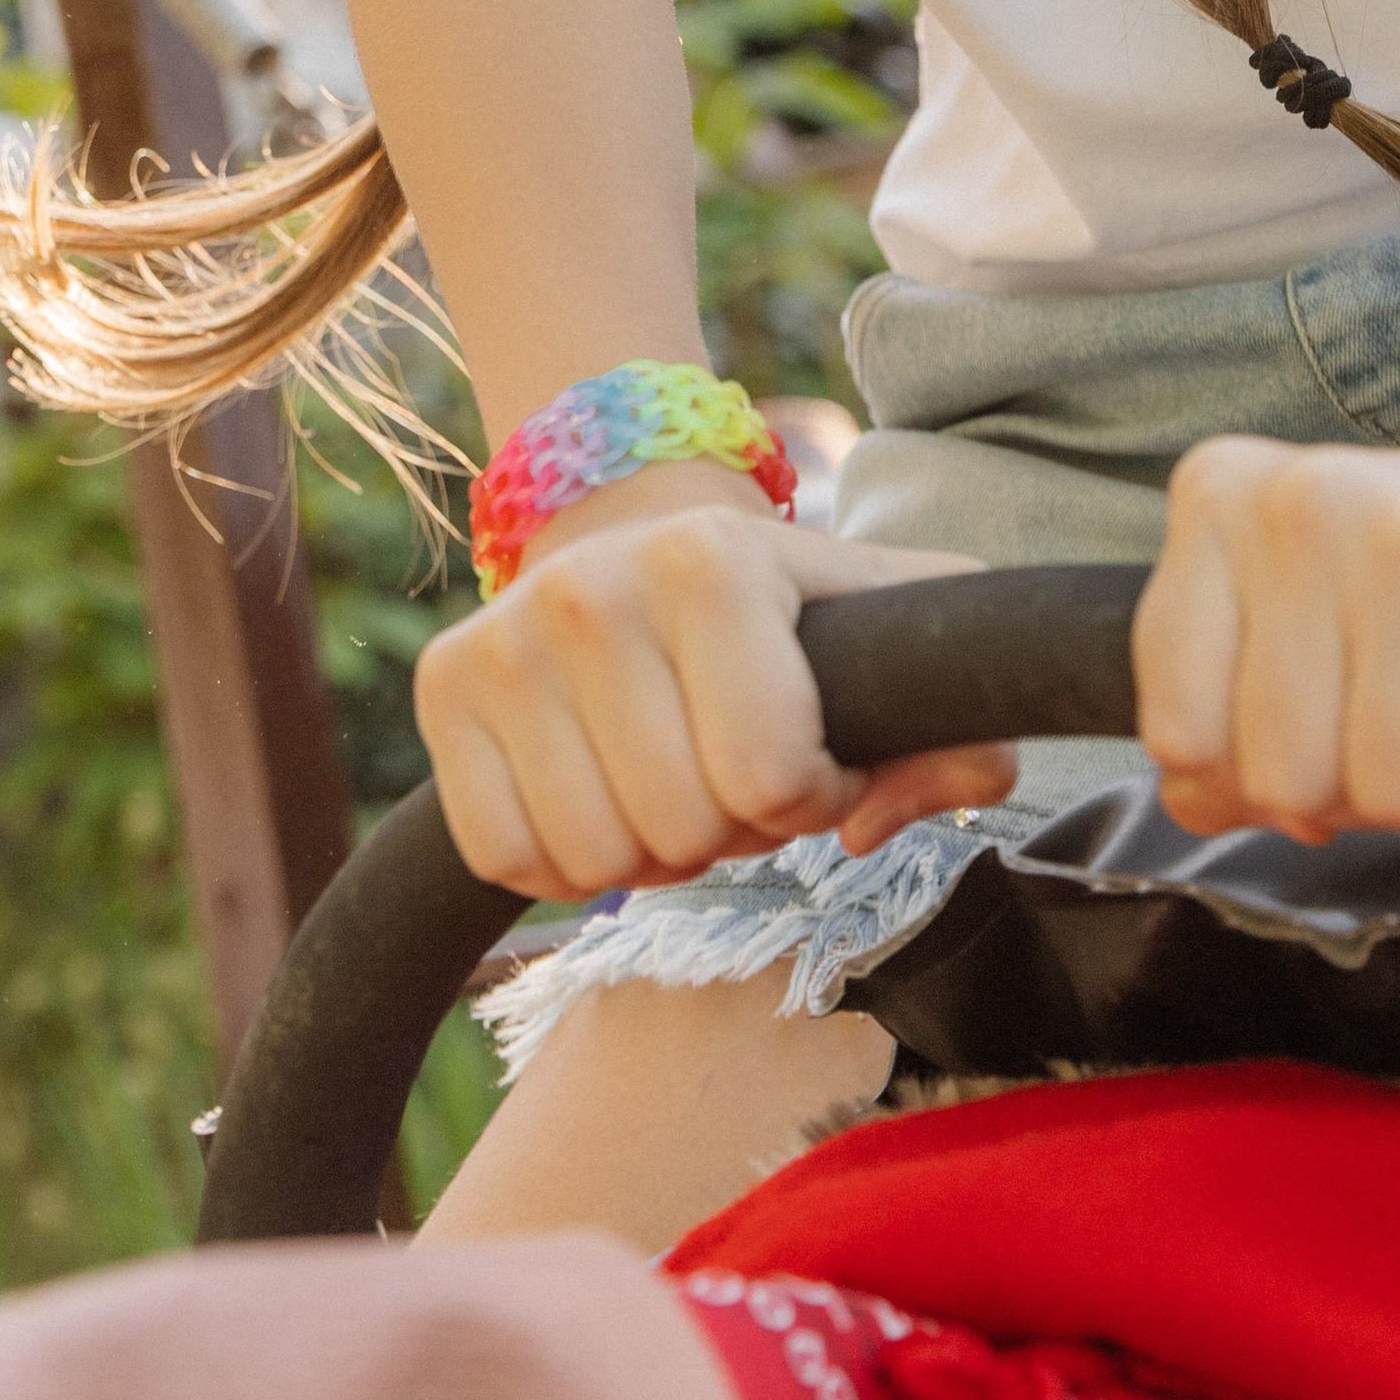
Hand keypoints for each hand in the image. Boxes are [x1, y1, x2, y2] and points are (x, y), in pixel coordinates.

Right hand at [416, 474, 1014, 902]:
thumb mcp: (893, 639)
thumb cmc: (785, 612)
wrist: (639, 538)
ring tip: (663, 766)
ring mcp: (504, 636)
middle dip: (726, 826)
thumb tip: (871, 824)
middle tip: (723, 759)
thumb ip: (956, 730)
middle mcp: (592, 586)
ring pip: (596, 860)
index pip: (773, 779)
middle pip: (686, 831)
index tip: (807, 748)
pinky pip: (509, 860)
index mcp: (715, 556)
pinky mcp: (442, 686)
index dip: (810, 794)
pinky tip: (594, 783)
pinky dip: (564, 858)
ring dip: (646, 848)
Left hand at [1130, 407, 1399, 864]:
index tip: (1319, 740)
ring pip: (1392, 795)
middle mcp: (1304, 504)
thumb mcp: (1297, 606)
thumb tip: (1194, 804)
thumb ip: (1224, 707)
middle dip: (1356, 800)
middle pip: (1285, 777)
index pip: (1182, 732)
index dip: (1253, 778)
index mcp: (1223, 501)